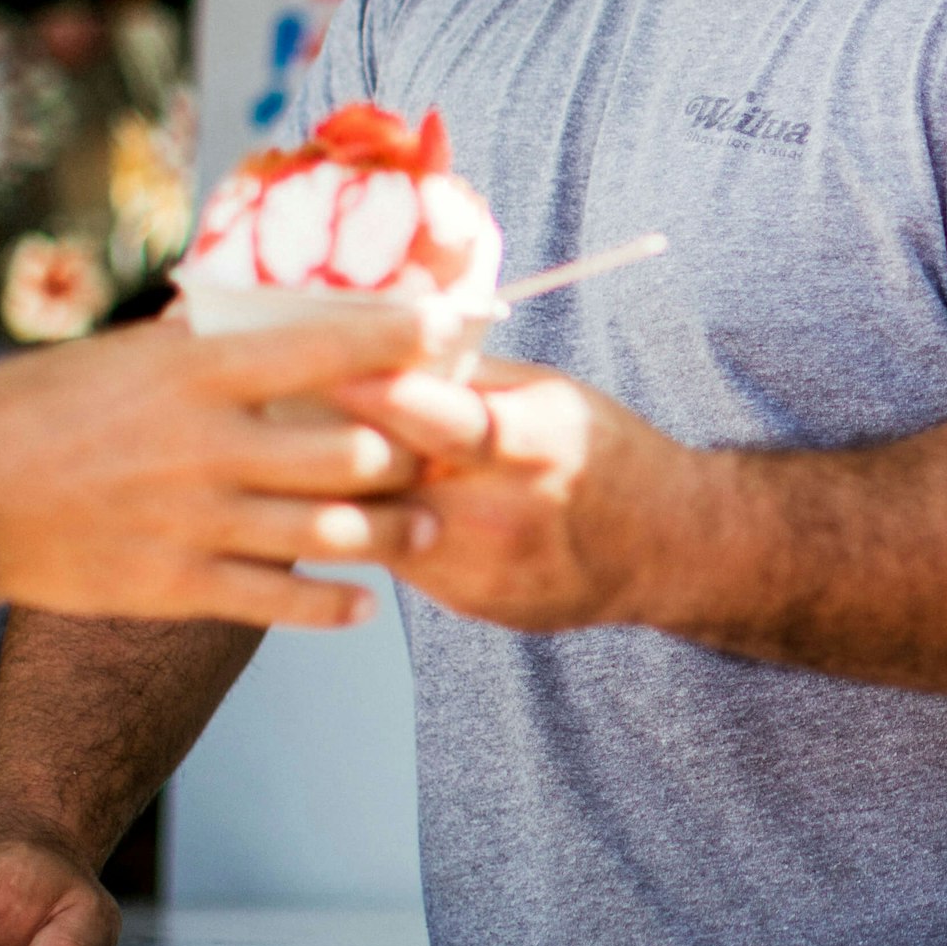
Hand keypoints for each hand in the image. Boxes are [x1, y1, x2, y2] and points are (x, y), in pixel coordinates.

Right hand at [0, 308, 440, 631]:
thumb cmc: (34, 410)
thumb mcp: (121, 354)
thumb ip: (197, 343)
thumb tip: (254, 311)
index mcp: (198, 374)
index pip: (328, 348)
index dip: (402, 339)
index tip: (455, 327)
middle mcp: (210, 446)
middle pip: (350, 452)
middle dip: (414, 453)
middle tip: (453, 450)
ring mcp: (198, 521)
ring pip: (329, 533)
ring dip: (392, 533)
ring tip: (426, 528)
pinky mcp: (177, 584)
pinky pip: (278, 600)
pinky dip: (332, 604)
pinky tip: (363, 600)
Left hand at [327, 359, 696, 632]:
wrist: (666, 548)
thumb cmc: (605, 451)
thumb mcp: (551, 393)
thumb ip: (470, 378)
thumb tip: (386, 342)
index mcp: (531, 445)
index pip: (435, 419)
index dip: (370, 393)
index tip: (314, 367)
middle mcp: (504, 514)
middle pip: (386, 477)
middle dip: (330, 441)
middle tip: (280, 408)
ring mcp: (482, 569)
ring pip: (375, 524)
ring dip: (340, 490)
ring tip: (301, 456)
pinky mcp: (467, 603)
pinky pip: (395, 558)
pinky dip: (374, 526)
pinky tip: (363, 500)